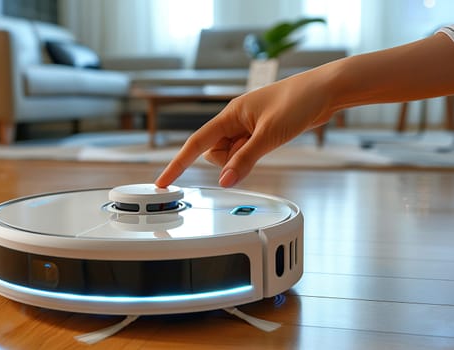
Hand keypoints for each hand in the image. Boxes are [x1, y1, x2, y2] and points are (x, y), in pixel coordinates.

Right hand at [155, 68, 336, 187]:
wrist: (325, 91)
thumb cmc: (298, 102)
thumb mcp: (269, 135)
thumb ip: (245, 160)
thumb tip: (225, 181)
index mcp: (230, 115)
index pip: (196, 143)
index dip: (178, 163)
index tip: (163, 181)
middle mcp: (235, 120)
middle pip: (215, 152)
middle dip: (229, 160)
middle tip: (255, 149)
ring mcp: (247, 126)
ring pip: (231, 154)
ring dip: (243, 158)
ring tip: (268, 141)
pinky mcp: (259, 132)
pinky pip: (246, 151)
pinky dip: (252, 155)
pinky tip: (270, 142)